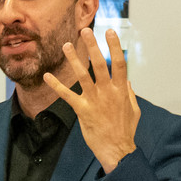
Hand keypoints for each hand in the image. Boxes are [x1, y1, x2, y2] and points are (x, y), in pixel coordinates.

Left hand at [43, 27, 139, 172]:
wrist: (117, 150)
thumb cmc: (125, 131)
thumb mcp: (134, 109)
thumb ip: (129, 94)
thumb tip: (127, 81)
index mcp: (121, 90)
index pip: (119, 63)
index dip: (115, 47)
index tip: (110, 32)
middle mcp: (108, 92)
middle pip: (100, 64)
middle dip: (92, 46)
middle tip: (85, 31)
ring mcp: (94, 100)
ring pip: (82, 75)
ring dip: (73, 60)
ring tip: (66, 45)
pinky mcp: (82, 110)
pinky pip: (67, 95)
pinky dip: (56, 85)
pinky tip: (47, 76)